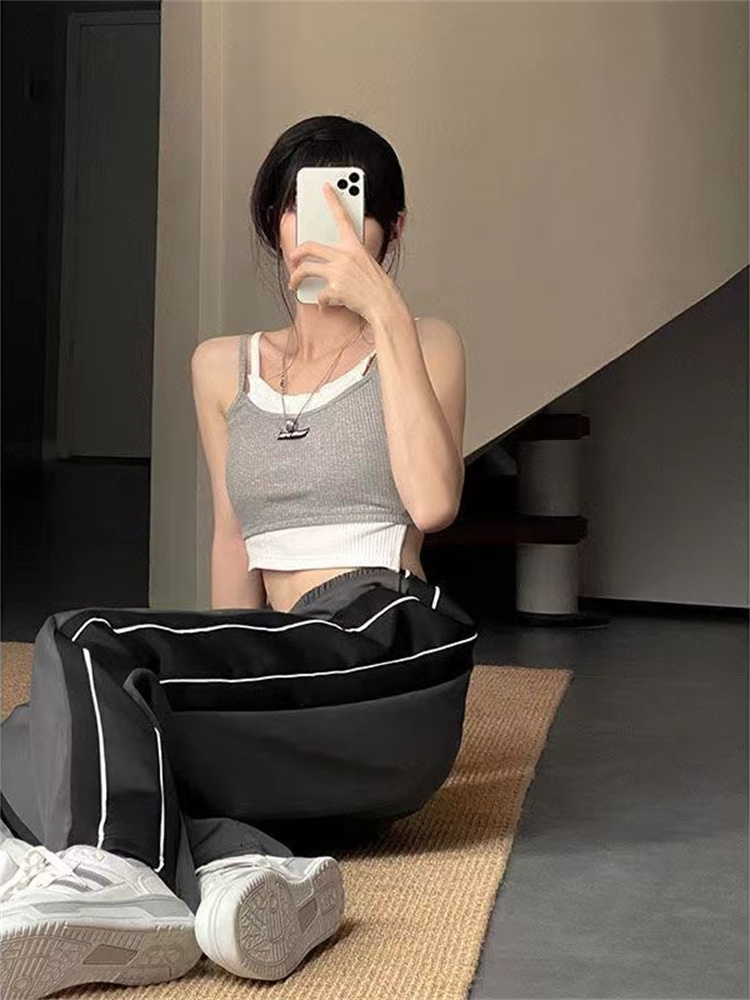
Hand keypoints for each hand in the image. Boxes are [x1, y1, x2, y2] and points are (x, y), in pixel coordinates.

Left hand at [287, 181, 399, 320]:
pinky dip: (320, 302)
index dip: (333, 199)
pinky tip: (325, 304)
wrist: (384, 304)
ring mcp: (338, 271)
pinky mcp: (334, 288)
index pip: (342, 217)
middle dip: (296, 253)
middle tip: (293, 258)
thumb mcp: (367, 263)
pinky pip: (318, 294)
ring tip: (294, 284)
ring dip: (296, 278)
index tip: (325, 186)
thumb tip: (329, 261)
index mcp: (354, 246)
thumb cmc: (376, 286)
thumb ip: (349, 257)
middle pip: (309, 246)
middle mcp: (344, 255)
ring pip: (305, 269)